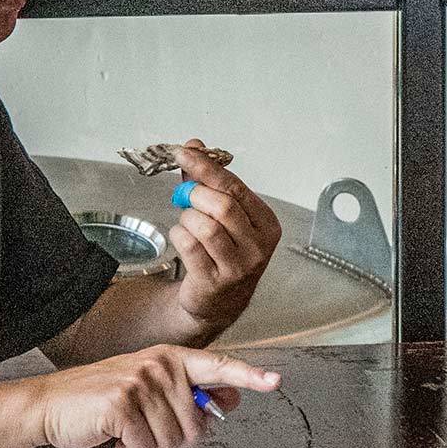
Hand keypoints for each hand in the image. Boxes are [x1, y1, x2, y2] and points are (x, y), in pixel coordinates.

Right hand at [28, 345, 280, 447]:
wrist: (50, 405)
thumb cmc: (102, 400)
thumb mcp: (150, 388)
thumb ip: (189, 393)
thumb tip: (230, 399)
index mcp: (172, 359)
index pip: (219, 367)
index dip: (248, 376)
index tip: (274, 381)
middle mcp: (160, 366)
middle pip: (197, 425)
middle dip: (175, 440)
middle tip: (148, 431)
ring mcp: (141, 382)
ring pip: (174, 439)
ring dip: (151, 447)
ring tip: (129, 431)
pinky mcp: (122, 403)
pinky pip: (146, 446)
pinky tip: (116, 436)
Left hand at [169, 140, 281, 332]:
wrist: (219, 300)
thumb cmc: (223, 252)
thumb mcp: (224, 217)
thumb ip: (209, 182)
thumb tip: (195, 146)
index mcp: (267, 224)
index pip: (236, 187)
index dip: (206, 167)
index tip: (184, 152)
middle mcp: (259, 245)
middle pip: (223, 205)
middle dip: (195, 194)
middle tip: (184, 195)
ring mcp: (239, 266)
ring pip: (205, 226)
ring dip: (187, 218)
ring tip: (188, 222)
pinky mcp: (215, 280)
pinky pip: (189, 246)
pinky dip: (179, 235)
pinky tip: (184, 238)